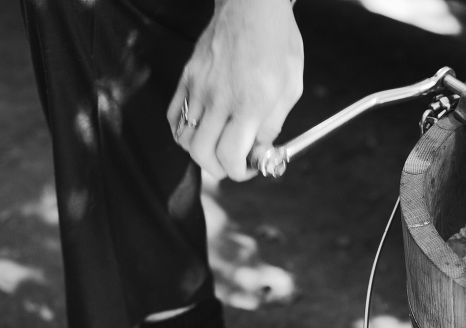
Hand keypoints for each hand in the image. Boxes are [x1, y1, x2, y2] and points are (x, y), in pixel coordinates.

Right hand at [168, 0, 302, 180]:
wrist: (253, 5)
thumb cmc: (277, 42)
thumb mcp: (291, 87)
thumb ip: (274, 123)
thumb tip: (260, 149)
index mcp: (250, 103)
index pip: (231, 156)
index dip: (239, 172)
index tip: (249, 168)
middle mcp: (220, 98)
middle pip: (202, 153)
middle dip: (218, 168)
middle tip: (232, 163)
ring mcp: (199, 87)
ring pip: (184, 138)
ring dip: (200, 151)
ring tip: (217, 146)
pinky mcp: (187, 77)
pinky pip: (174, 115)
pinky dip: (183, 130)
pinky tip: (200, 129)